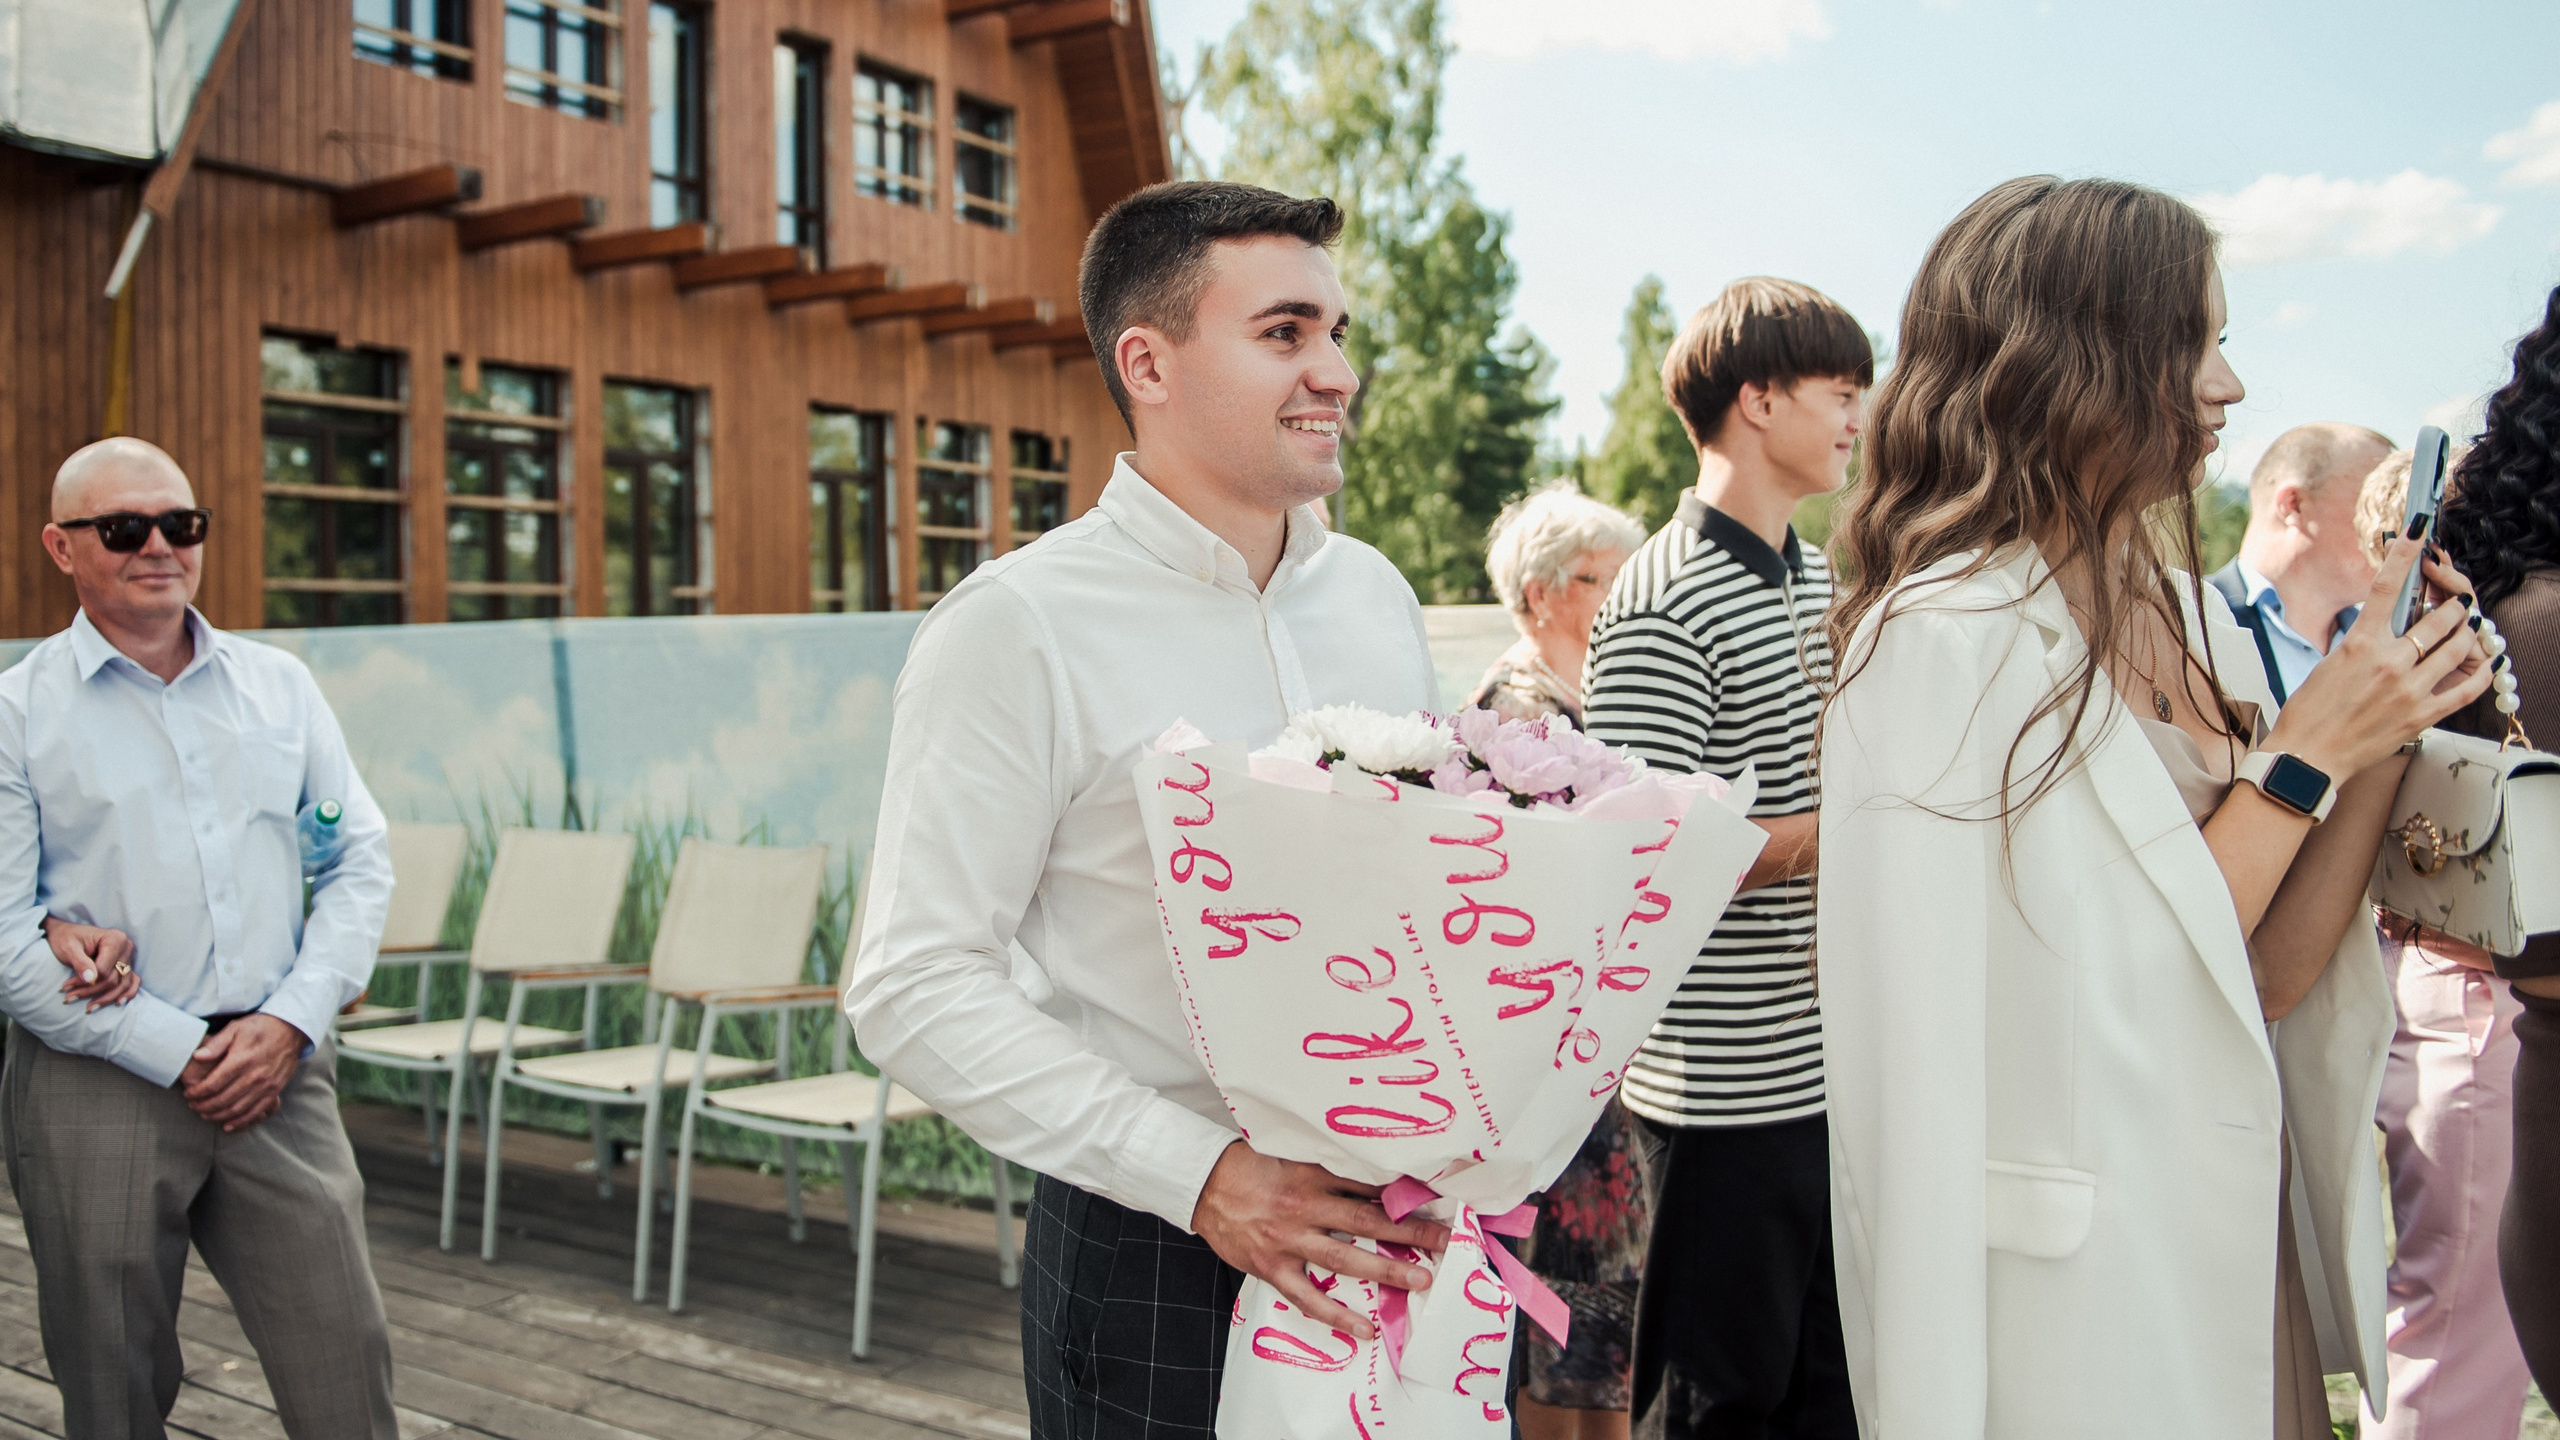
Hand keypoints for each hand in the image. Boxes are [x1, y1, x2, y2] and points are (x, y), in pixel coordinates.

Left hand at [42, 919, 138, 1010]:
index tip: (65, 988)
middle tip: (68, 998)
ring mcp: (128, 957)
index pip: (104, 969)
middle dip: (91, 991)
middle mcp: (126, 947)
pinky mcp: (126, 965)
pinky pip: (132, 982)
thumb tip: (91, 979)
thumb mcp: (68, 947)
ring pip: (122, 984)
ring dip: (106, 998)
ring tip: (88, 1008)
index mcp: (115, 939)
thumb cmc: (66, 938)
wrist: (66, 933)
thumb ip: (80, 962)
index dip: (85, 982)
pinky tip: (118, 1003)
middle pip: (113, 979)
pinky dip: (127, 993)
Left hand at [178, 1015, 305, 1131]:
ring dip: (218, 1115)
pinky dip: (240, 1121)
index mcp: (242, 1059)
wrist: (291, 1029)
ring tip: (205, 1114)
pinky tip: (228, 1125)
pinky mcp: (275, 1090)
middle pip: (223, 1099)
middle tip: (193, 1105)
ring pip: (237, 1109)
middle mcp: (255, 1075)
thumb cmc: (260, 1027)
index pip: (213, 1084)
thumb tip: (197, 1056)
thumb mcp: (236, 1028)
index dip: (197, 1092)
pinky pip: (256, 1112)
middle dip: (203, 1106)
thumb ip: (216, 1043)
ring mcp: (267, 1085)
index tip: (188, 1094)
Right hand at [1190, 1141, 1450, 1340]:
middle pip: (1367, 1221)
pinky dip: (1336, 1315)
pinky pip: (1308, 1297)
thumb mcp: (1292, 1155)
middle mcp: (1305, 1208)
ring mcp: (1289, 1241)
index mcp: (1312, 1176)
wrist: (1203, 1185)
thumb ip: (1328, 1167)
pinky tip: (1364, 1329)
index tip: (1437, 1200)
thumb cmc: (1249, 1167)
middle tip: (1446, 1240)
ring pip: (1345, 1258)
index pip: (1367, 1186)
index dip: (1403, 1195)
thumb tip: (1373, 1176)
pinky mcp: (1273, 1268)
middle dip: (1410, 1231)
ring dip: (1386, 1270)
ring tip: (1421, 1280)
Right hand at [2267, 539, 2493, 778]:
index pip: (2386, 587)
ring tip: (2468, 626)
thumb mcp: (2330, 663)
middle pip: (2438, 620)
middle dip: (2453, 605)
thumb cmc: (2310, 711)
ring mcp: (2409, 690)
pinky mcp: (2421, 716)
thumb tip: (2386, 628)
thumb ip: (2363, 643)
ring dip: (2467, 632)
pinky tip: (2487, 662)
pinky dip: (2481, 672)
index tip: (2419, 531)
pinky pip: (2465, 689)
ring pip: (2457, 649)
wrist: (2308, 755)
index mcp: (2360, 645)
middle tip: (2457, 600)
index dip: (2405, 554)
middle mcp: (2389, 663)